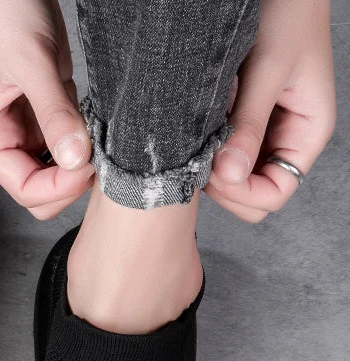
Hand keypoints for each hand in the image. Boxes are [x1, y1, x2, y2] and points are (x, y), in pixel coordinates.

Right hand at [0, 0, 93, 218]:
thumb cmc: (0, 9)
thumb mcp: (31, 61)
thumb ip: (54, 113)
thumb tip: (76, 160)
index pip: (23, 188)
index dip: (57, 187)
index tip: (88, 165)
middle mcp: (2, 136)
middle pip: (39, 187)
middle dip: (68, 181)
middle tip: (96, 155)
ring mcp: (24, 124)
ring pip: (56, 168)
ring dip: (78, 160)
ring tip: (96, 135)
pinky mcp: (44, 108)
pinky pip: (67, 139)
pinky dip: (83, 137)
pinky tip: (91, 119)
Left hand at [205, 0, 335, 221]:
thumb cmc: (284, 11)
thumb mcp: (266, 69)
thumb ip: (249, 125)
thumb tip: (230, 175)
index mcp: (306, 132)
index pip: (275, 194)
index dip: (242, 193)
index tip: (215, 170)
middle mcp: (285, 139)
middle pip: (252, 196)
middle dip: (224, 186)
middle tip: (201, 155)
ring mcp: (262, 134)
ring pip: (233, 179)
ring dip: (211, 168)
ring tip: (201, 133)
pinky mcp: (241, 122)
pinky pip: (221, 154)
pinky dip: (207, 150)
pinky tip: (199, 126)